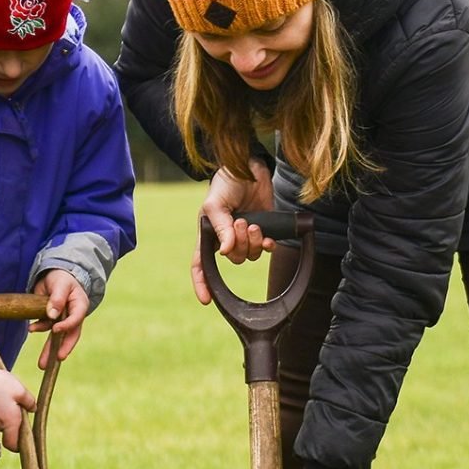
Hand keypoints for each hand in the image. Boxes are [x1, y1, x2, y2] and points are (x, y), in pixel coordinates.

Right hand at [0, 362, 32, 445]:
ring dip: (8, 414)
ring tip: (8, 396)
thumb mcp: (20, 390)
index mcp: (9, 423)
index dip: (21, 445)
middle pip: (10, 432)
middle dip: (17, 422)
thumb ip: (30, 402)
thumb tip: (33, 409)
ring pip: (3, 423)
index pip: (14, 446)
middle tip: (20, 405)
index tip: (27, 434)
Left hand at [34, 269, 88, 369]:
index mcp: (80, 305)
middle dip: (62, 349)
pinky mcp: (51, 319)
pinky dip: (38, 328)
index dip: (67, 326)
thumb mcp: (60, 285)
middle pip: (70, 334)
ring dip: (49, 349)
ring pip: (57, 337)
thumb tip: (52, 315)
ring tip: (42, 364)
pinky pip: (45, 327)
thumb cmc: (61, 278)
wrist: (54, 274)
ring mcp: (62, 319)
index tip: (55, 330)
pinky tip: (31, 328)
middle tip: (57, 359)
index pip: (76, 318)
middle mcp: (73, 315)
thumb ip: (57, 298)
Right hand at [191, 161, 277, 305]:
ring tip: (254, 222)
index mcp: (209, 234)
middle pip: (233, 259)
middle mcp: (226, 239)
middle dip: (240, 244)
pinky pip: (265, 249)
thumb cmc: (225, 183)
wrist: (250, 168)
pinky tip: (268, 236)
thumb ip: (220, 228)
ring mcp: (244, 236)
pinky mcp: (262, 231)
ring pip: (250, 256)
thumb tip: (226, 251)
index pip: (201, 264)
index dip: (202, 283)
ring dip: (254, 242)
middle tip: (242, 221)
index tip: (206, 300)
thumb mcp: (215, 204)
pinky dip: (267, 245)